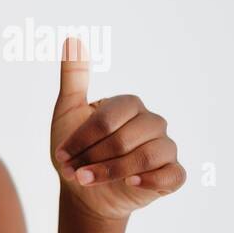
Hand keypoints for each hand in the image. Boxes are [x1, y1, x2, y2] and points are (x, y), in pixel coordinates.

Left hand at [50, 37, 185, 221]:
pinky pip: (173, 175)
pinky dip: (151, 180)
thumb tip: (72, 39)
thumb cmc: (76, 151)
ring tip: (86, 180)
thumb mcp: (67, 112)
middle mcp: (152, 122)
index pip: (107, 119)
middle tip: (73, 171)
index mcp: (128, 105)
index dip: (81, 139)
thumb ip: (73, 78)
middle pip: (125, 139)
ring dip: (110, 172)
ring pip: (146, 157)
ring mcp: (165, 147)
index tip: (61, 155)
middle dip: (92, 158)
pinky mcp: (172, 173)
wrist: (84, 192)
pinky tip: (131, 183)